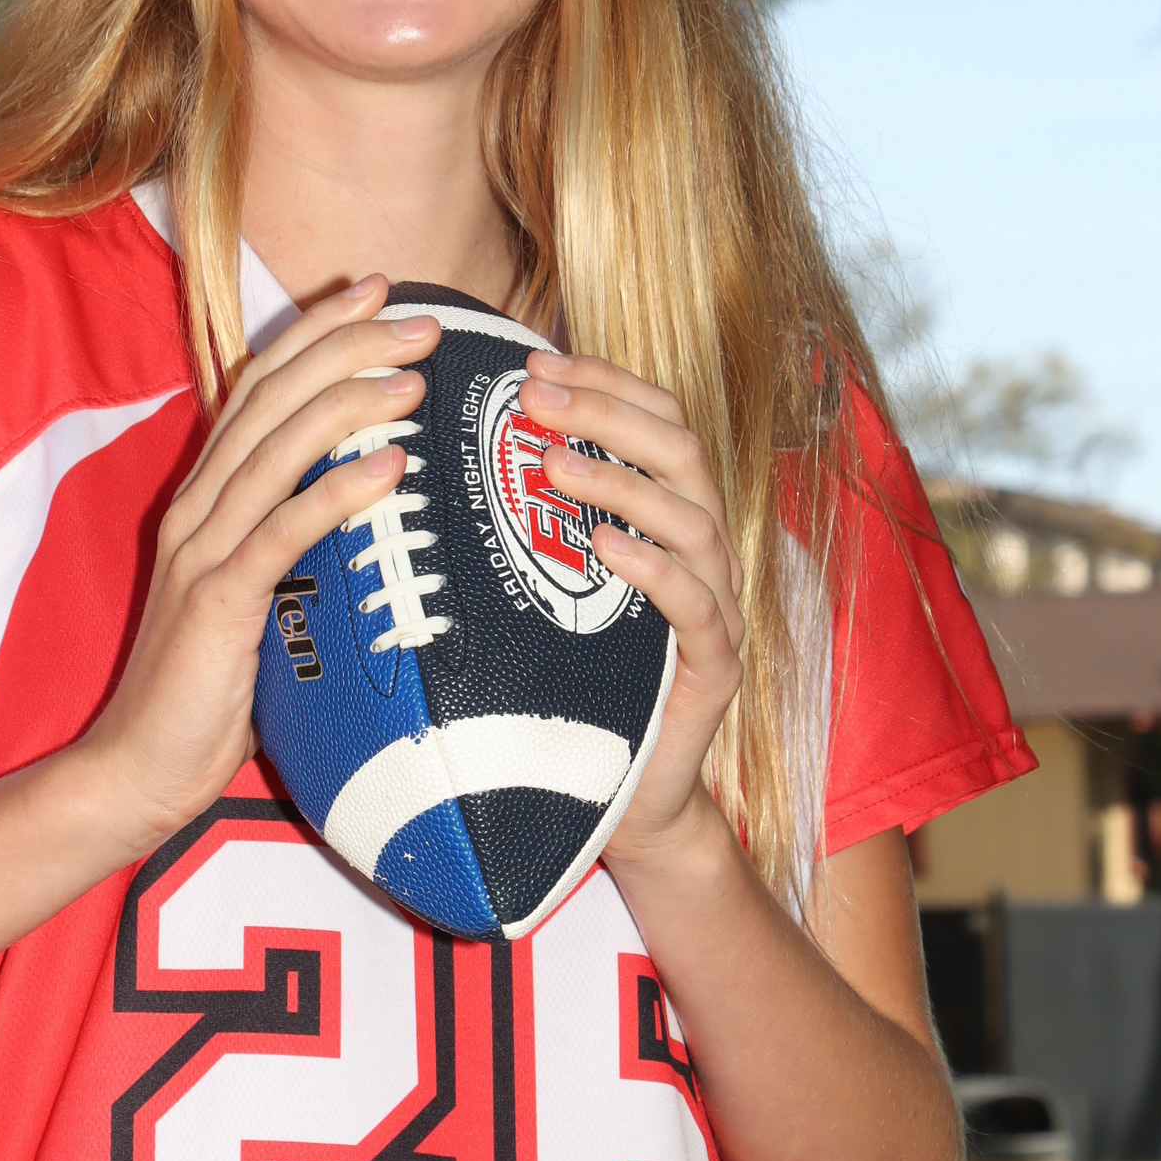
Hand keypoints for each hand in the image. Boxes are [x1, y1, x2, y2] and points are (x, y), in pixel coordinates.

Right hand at [73, 276, 440, 854]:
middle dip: (347, 345)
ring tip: (416, 373)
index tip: (380, 295)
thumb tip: (374, 518)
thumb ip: (297, 549)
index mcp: (203, 500)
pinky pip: (283, 530)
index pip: (259, 389)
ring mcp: (201, 550)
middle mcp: (196, 508)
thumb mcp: (257, 601)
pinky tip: (393, 465)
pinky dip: (340, 490)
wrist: (135, 769)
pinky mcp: (216, 600)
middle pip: (272, 398)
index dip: (317, 333)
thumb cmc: (205, 694)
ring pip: (277, 448)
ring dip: (351, 401)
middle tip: (419, 316)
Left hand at [517, 353, 743, 866]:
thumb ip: (524, 521)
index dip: (604, 382)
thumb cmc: (569, 682)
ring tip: (555, 463)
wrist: (620, 797)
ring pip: (694, 518)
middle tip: (536, 397)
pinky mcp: (715, 667)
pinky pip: (697, 605)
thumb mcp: (541, 589)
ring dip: (621, 481)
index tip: (532, 363)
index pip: (655, 420)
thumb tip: (444, 450)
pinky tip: (606, 547)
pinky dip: (655, 567)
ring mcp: (716, 607)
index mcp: (665, 517)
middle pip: (679, 450)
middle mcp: (700, 550)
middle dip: (607, 412)